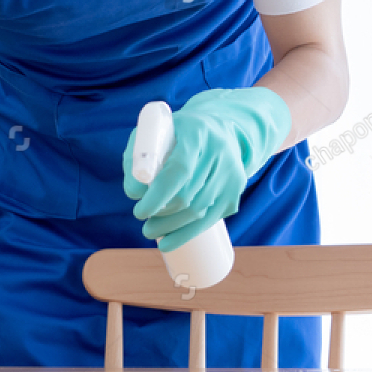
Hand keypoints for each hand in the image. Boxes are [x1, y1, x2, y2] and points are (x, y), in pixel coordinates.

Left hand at [122, 87, 290, 251]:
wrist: (218, 129)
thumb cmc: (176, 134)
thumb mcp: (153, 134)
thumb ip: (137, 158)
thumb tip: (135, 193)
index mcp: (197, 132)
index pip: (179, 170)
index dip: (158, 196)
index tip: (139, 212)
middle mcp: (219, 151)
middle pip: (188, 195)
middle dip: (161, 214)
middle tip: (143, 220)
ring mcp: (231, 173)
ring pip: (199, 211)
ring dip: (171, 227)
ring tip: (151, 231)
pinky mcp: (235, 190)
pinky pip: (210, 219)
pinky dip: (187, 234)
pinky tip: (168, 242)